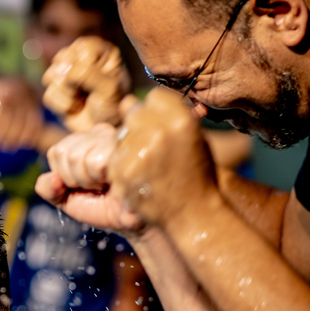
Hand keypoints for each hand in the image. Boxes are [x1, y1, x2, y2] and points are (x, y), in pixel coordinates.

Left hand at [38, 123, 143, 234]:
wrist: (137, 222)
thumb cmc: (106, 208)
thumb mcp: (69, 201)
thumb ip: (49, 190)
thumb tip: (50, 180)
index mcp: (85, 139)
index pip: (57, 152)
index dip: (66, 178)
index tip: (87, 186)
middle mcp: (103, 132)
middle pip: (67, 154)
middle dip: (79, 181)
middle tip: (101, 187)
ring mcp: (118, 136)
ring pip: (80, 158)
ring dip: (93, 182)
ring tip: (110, 184)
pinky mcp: (130, 146)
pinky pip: (98, 162)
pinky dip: (104, 181)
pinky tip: (119, 182)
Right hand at [42, 37, 134, 132]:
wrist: (106, 129)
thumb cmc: (114, 106)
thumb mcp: (108, 88)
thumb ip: (88, 73)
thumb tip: (63, 69)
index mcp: (99, 51)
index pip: (82, 47)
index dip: (85, 66)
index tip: (97, 81)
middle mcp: (80, 58)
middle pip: (62, 60)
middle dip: (73, 81)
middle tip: (89, 91)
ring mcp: (65, 74)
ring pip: (51, 76)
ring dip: (68, 94)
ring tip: (83, 100)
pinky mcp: (56, 91)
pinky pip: (48, 95)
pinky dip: (62, 106)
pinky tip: (75, 108)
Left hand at [105, 88, 218, 227]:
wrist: (195, 213)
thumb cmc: (196, 174)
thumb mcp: (194, 138)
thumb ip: (166, 117)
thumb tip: (126, 102)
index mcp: (180, 119)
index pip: (154, 97)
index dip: (154, 111)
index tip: (158, 125)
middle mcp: (159, 132)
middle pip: (133, 113)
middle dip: (139, 128)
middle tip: (149, 148)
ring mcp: (139, 152)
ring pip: (120, 135)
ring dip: (128, 147)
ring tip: (145, 165)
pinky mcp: (123, 171)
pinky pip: (113, 157)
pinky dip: (121, 165)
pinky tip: (137, 176)